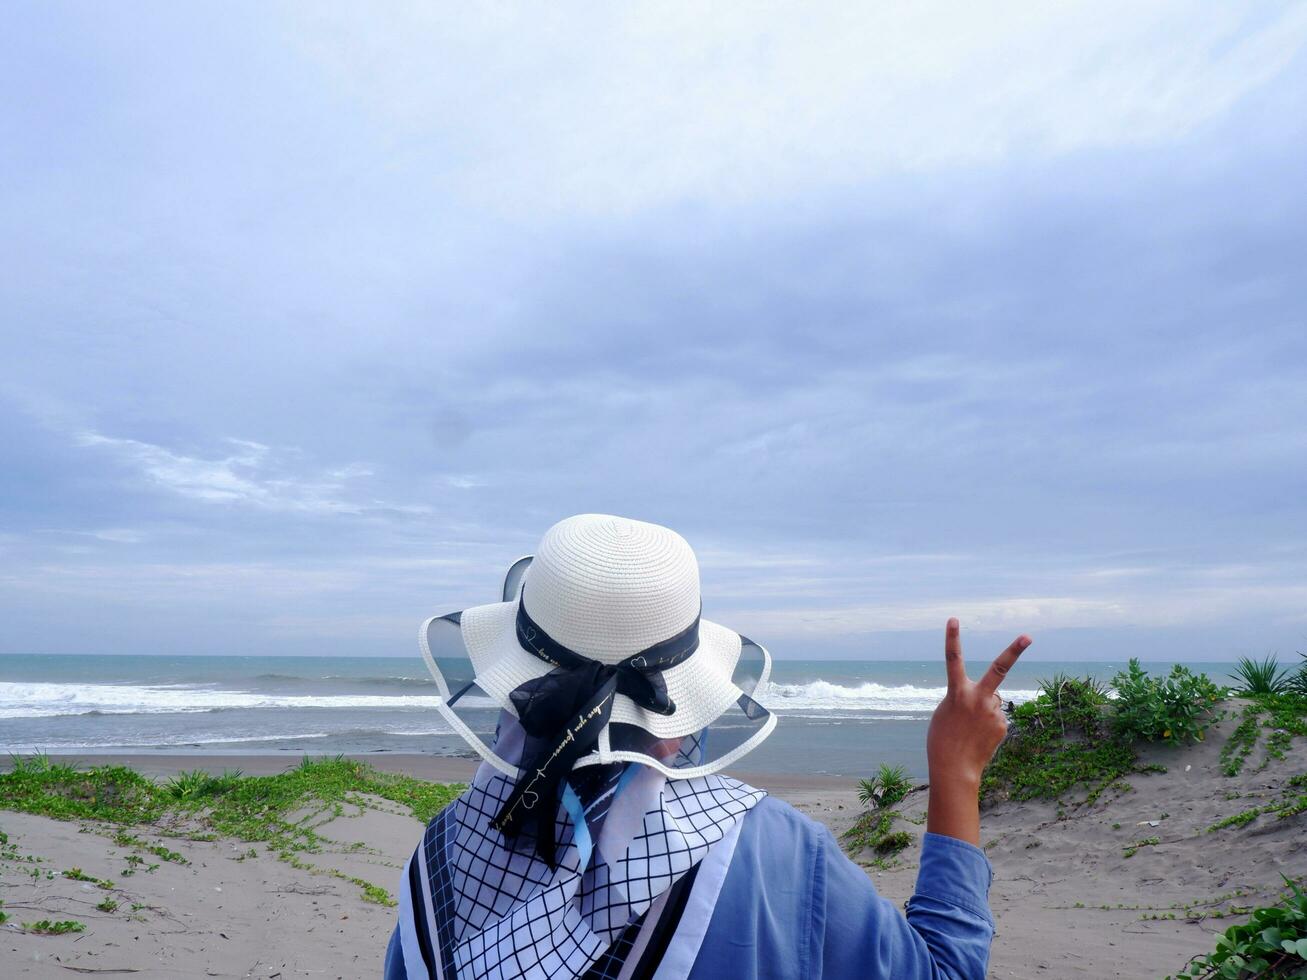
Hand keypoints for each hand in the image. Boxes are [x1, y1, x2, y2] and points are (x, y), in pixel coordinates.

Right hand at [925, 617, 1030, 843]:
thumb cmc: (942, 739)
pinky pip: (995, 717)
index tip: (953, 619)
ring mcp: (993, 712)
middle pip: (998, 669)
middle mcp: (978, 698)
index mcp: (957, 692)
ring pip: (991, 700)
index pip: (953, 659)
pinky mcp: (1002, 725)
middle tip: (1028, 636)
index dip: (953, 638)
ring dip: (983, 709)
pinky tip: (979, 737)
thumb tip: (991, 696)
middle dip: (1014, 650)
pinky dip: (988, 724)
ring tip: (970, 729)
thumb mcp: (946, 711)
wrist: (954, 769)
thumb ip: (965, 697)